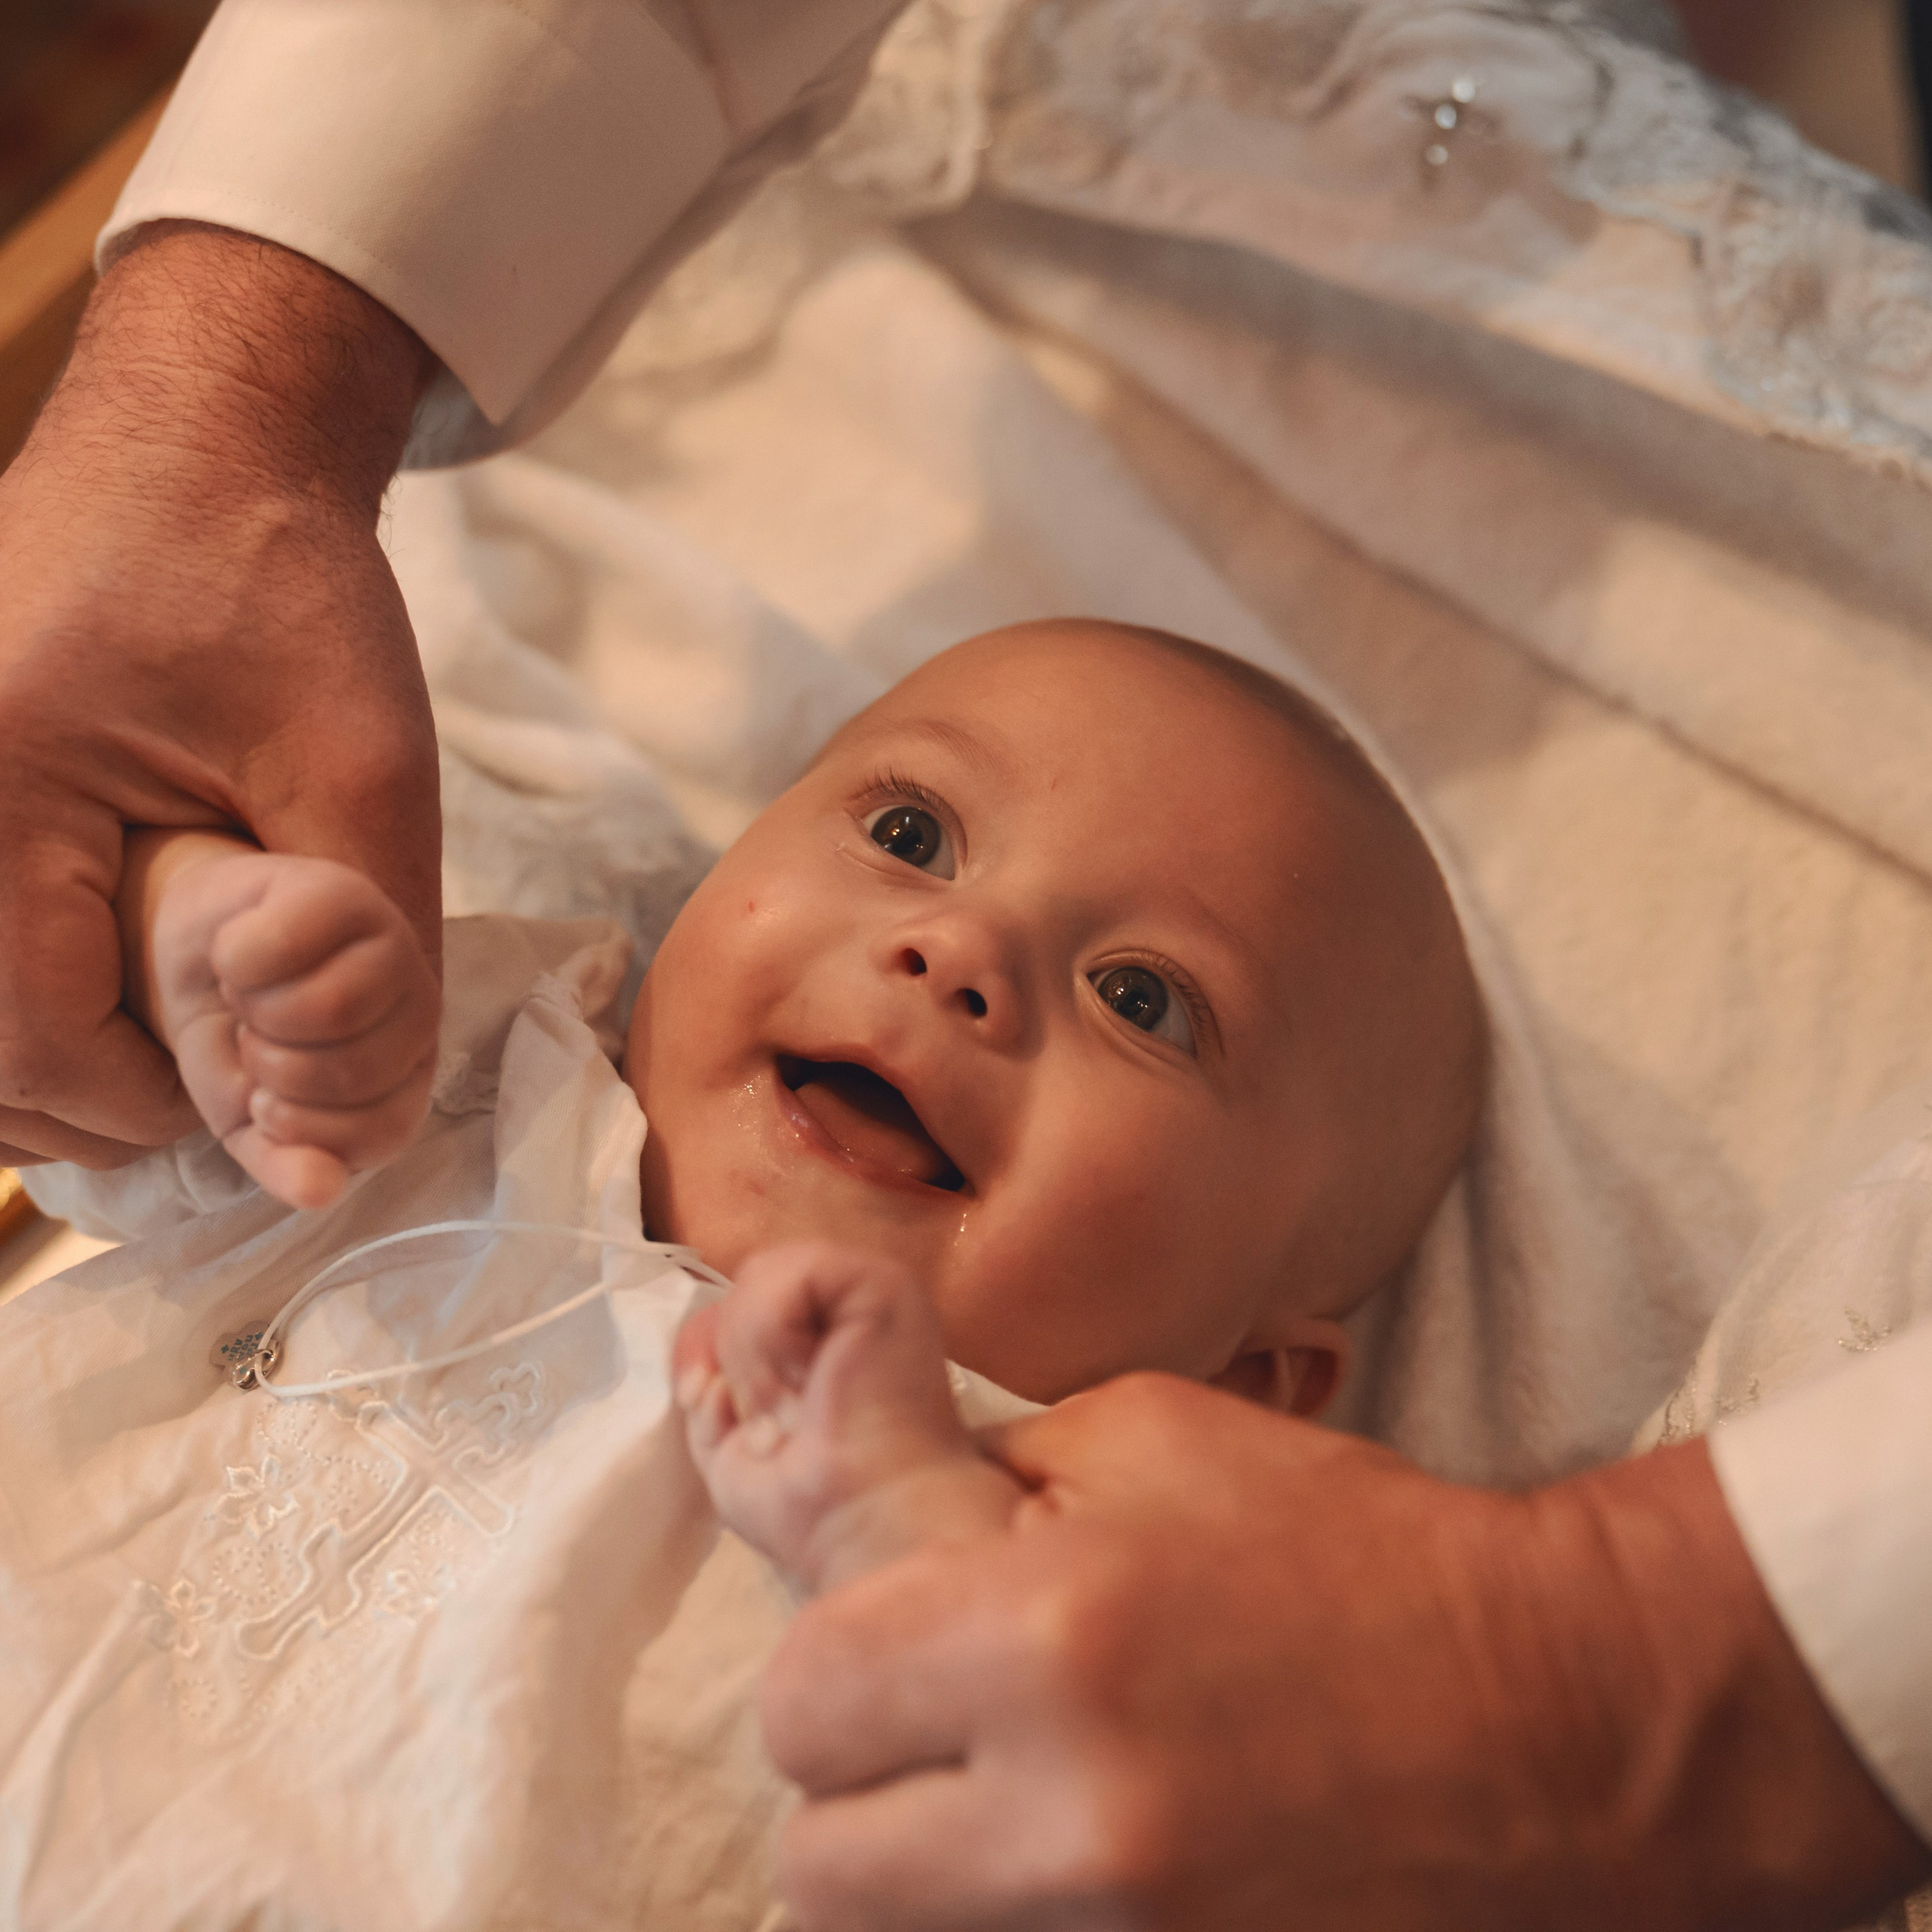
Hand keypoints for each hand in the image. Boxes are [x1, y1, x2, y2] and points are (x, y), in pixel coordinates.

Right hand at [0, 223, 438, 1169]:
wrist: (195, 440)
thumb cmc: (281, 583)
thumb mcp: (365, 767)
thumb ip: (373, 949)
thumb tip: (359, 1126)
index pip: (35, 1040)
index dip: (152, 1110)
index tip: (254, 1107)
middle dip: (98, 1105)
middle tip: (220, 1098)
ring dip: (56, 1069)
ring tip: (177, 1060)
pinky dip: (33, 1006)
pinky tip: (117, 1004)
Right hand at [130, 834, 438, 1208]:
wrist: (198, 952)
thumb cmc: (236, 1037)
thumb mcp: (248, 1120)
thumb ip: (287, 1161)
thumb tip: (320, 1192)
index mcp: (407, 1076)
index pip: (381, 1133)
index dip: (301, 1127)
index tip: (266, 1098)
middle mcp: (418, 1010)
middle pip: (356, 1068)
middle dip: (274, 1068)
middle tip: (256, 1039)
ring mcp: (392, 944)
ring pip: (332, 1009)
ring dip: (260, 1014)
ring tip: (250, 1000)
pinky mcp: (342, 891)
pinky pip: (281, 947)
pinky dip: (235, 961)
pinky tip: (236, 954)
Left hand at [676, 1244, 1017, 1592]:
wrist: (871, 1526)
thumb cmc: (815, 1507)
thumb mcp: (728, 1446)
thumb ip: (709, 1390)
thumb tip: (706, 1367)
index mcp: (822, 1336)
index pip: (737, 1304)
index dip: (705, 1349)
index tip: (705, 1406)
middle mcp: (847, 1304)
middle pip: (745, 1286)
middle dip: (727, 1353)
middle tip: (760, 1422)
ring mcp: (870, 1285)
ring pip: (760, 1276)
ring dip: (752, 1355)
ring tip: (790, 1411)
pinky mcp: (881, 1282)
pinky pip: (788, 1277)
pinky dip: (771, 1338)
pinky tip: (806, 1385)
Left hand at [761, 1376, 1929, 1931]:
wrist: (1562, 1714)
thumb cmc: (1355, 1548)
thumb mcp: (1153, 1439)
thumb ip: (984, 1481)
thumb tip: (876, 1543)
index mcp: (1045, 1636)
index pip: (802, 1700)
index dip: (832, 1673)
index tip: (882, 1659)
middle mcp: (1071, 1815)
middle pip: (820, 1867)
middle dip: (857, 1795)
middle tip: (934, 1750)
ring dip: (920, 1885)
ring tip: (1002, 1817)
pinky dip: (1015, 1925)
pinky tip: (1086, 1869)